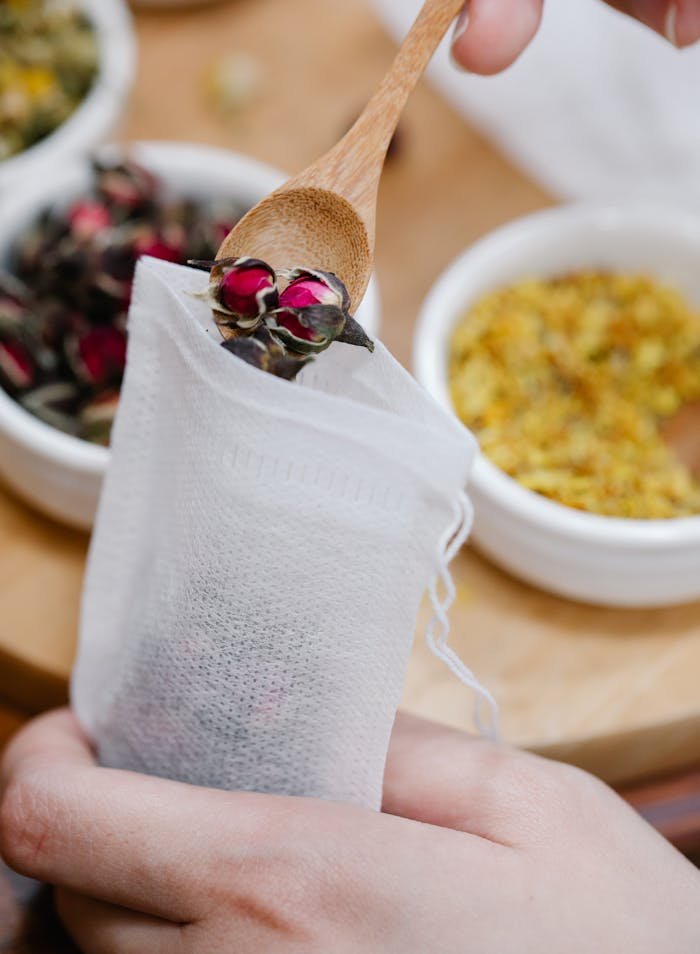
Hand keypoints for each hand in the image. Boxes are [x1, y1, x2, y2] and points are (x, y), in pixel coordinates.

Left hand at [1, 710, 698, 952]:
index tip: (83, 729)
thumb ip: (394, 746)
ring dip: (119, 900)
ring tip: (202, 852)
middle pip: (62, 896)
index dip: (41, 759)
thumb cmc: (615, 950)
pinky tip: (247, 929)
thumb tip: (307, 719)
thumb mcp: (524, 804)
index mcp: (291, 886)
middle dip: (91, 822)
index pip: (57, 822)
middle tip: (160, 777)